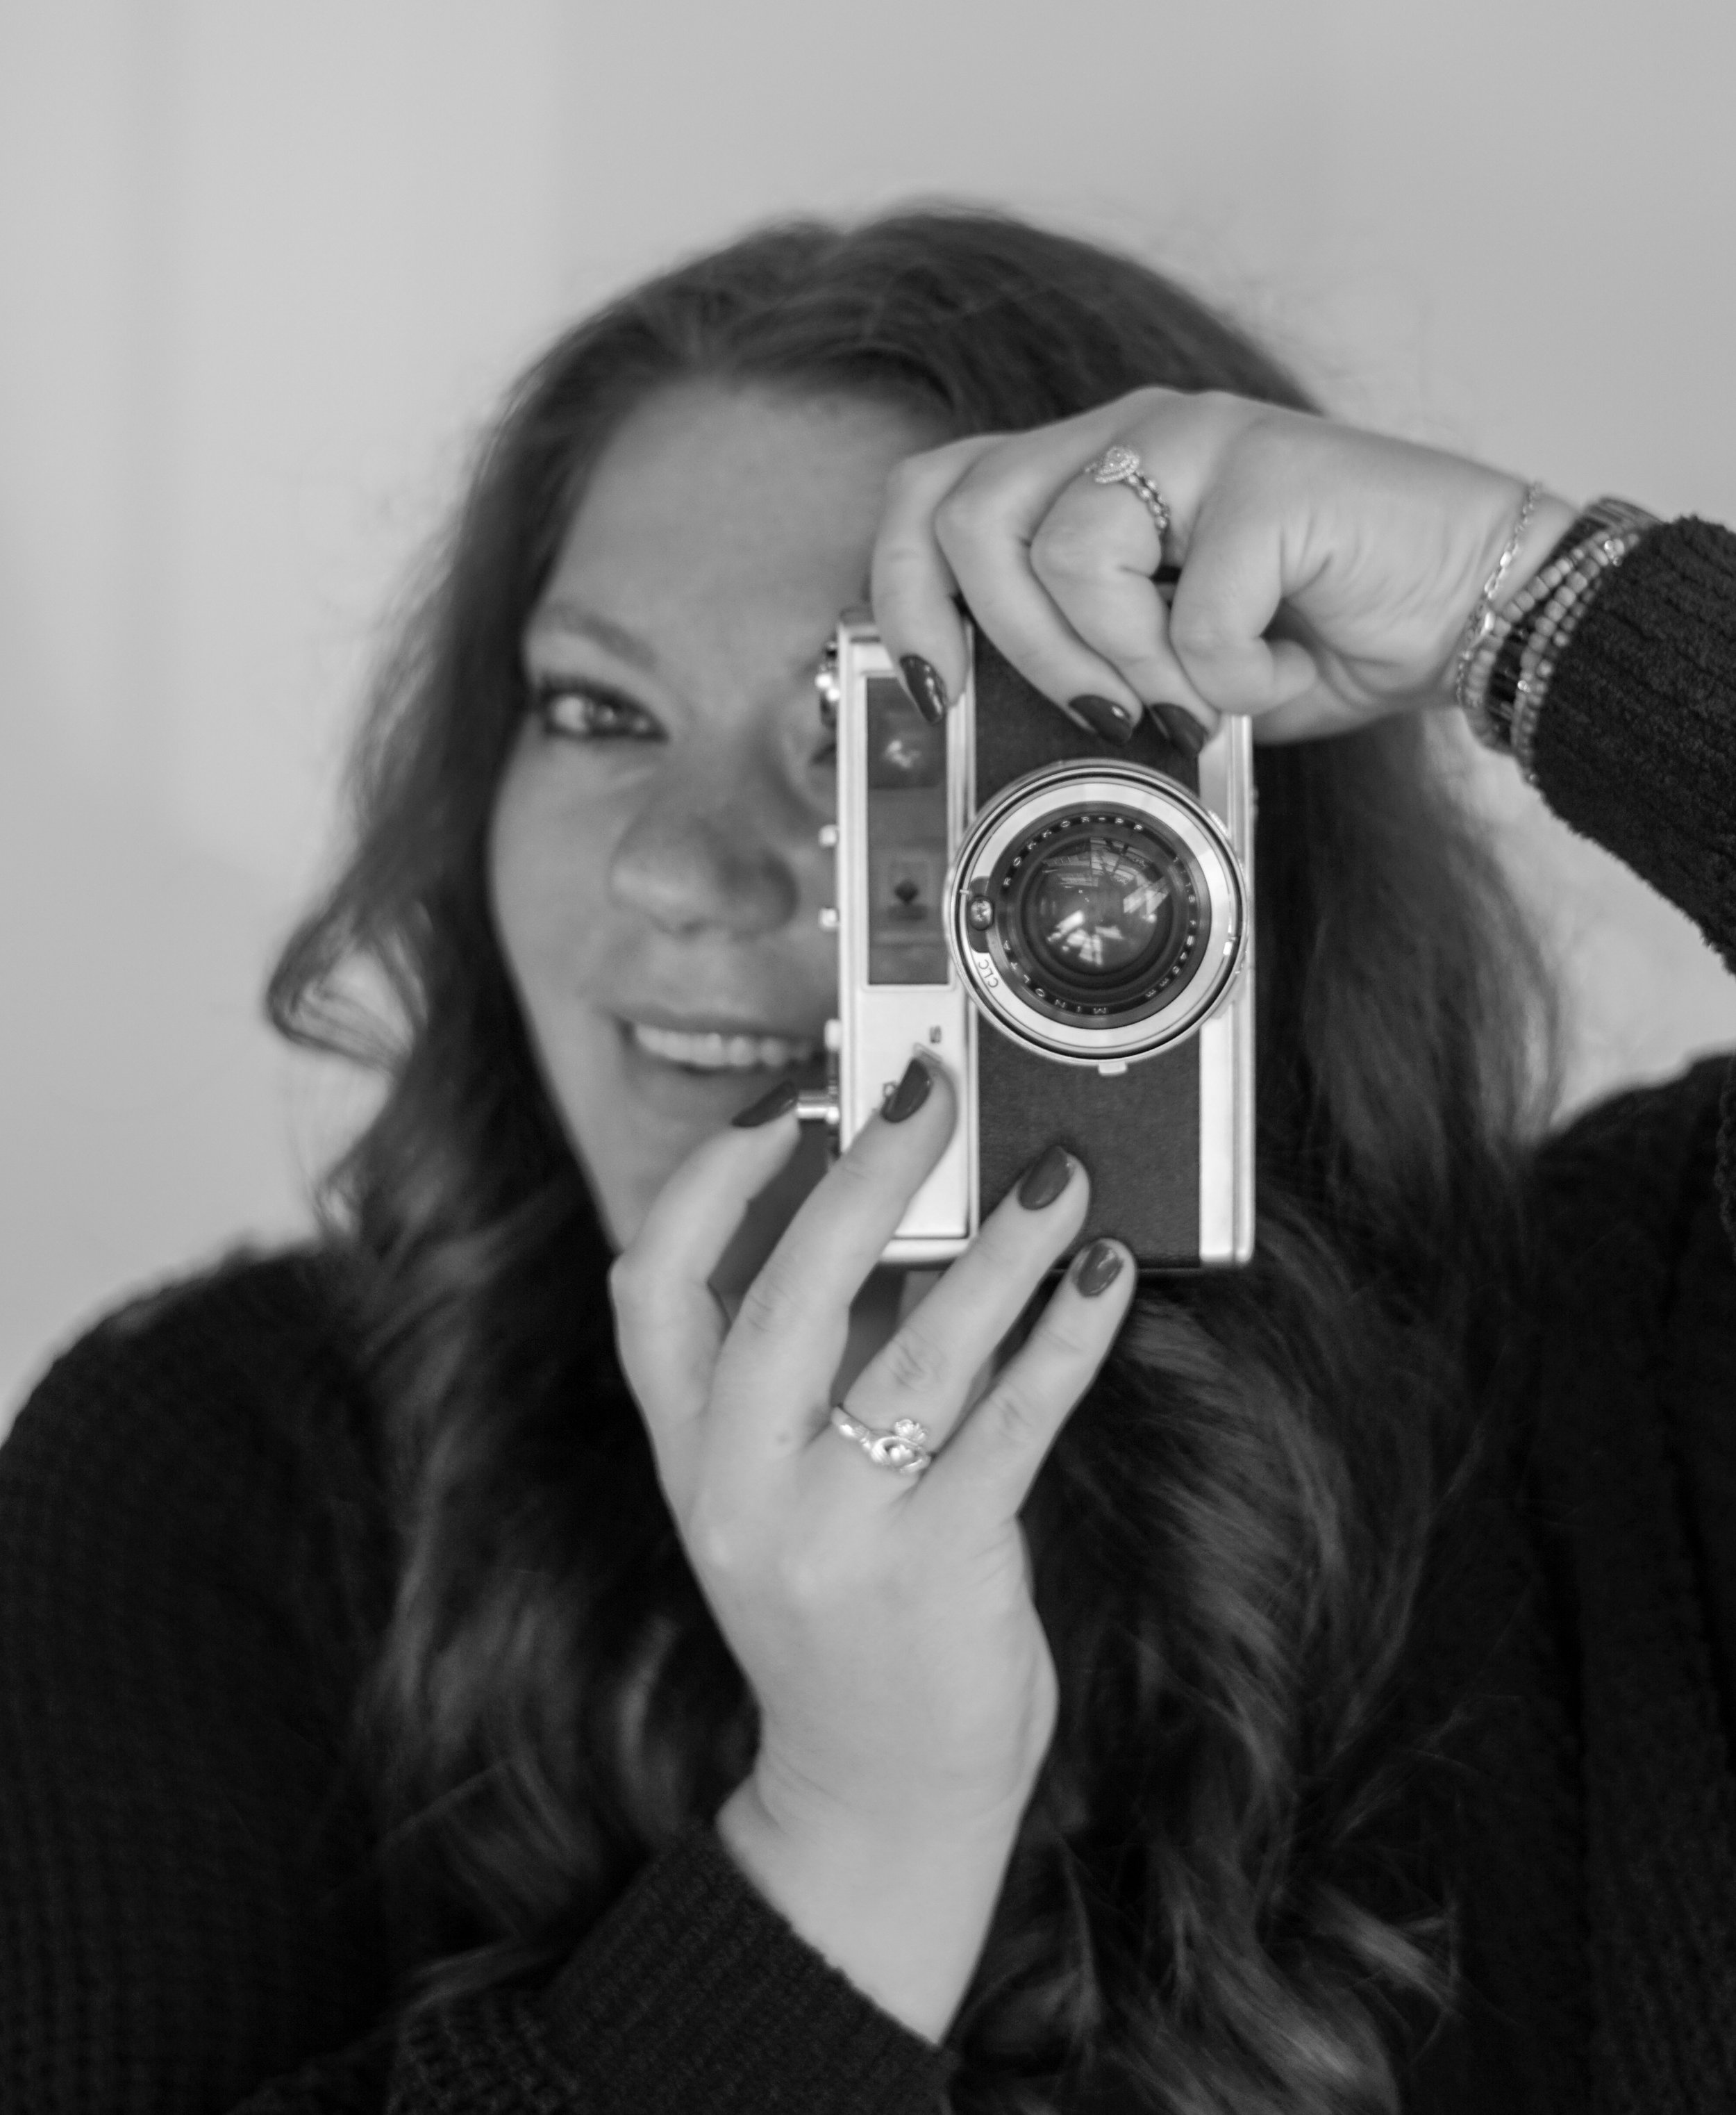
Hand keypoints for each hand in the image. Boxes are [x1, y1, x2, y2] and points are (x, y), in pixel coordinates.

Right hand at [609, 1056, 1133, 2036]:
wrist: (876, 1790)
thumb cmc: (843, 1608)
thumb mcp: (786, 1488)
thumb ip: (820, 1363)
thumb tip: (910, 1208)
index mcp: (691, 1456)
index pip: (650, 1293)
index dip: (709, 1184)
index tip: (782, 1104)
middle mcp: (740, 1493)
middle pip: (780, 1305)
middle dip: (858, 1185)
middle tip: (926, 1094)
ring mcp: (835, 1540)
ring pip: (914, 1360)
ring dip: (993, 1252)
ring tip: (1056, 1173)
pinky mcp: (939, 1572)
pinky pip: (1012, 1426)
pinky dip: (1064, 1339)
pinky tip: (1103, 1277)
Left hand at [871, 387, 1576, 744]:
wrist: (1478, 607)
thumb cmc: (1328, 630)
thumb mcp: (1174, 663)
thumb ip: (1088, 662)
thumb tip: (997, 722)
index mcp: (1093, 465)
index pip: (935, 492)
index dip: (900, 593)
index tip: (932, 689)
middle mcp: (1132, 431)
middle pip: (966, 513)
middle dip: (1005, 641)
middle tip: (1088, 706)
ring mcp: (1201, 437)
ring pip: (1065, 553)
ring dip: (1119, 661)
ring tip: (1194, 693)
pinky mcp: (1270, 470)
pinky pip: (1192, 611)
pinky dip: (1232, 678)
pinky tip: (1281, 667)